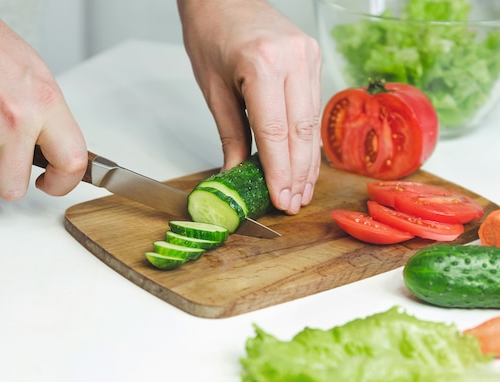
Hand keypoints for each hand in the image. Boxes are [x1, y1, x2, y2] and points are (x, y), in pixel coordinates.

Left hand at [178, 0, 321, 214]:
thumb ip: (231, 134)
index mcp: (262, 64)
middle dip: (297, 175)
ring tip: (302, 192)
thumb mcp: (213, 89)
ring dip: (308, 162)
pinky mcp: (314, 58)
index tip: (280, 200)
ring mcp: (309, 57)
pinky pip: (314, 107)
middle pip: (301, 133)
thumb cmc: (210, 34)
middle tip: (293, 204)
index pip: (276, 133)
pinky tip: (305, 162)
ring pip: (313, 124)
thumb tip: (237, 173)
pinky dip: (308, 139)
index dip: (279, 172)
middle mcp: (294, 59)